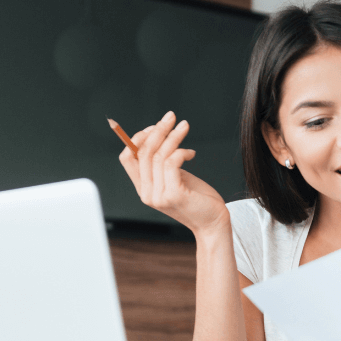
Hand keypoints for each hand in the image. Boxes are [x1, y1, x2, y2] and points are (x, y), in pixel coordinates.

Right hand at [118, 111, 227, 233]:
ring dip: (173, 136)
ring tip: (184, 126)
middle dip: (157, 130)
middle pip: (143, 152)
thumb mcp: (176, 178)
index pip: (127, 158)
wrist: (213, 223)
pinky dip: (181, 151)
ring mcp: (158, 196)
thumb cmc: (198, 199)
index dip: (137, 138)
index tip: (155, 126)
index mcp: (143, 188)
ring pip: (158, 155)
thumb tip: (159, 136)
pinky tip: (191, 153)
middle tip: (171, 117)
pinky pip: (171, 163)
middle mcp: (146, 193)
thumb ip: (164, 165)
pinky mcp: (173, 195)